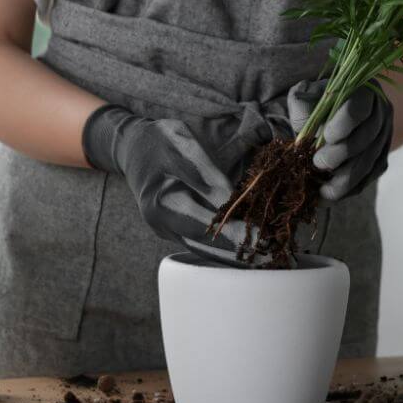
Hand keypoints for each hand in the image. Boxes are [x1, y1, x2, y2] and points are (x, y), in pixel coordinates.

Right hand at [82, 105, 251, 259]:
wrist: (132, 150)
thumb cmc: (161, 141)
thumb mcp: (182, 140)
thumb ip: (206, 169)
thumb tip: (231, 198)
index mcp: (162, 195)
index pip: (208, 214)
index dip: (238, 224)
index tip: (262, 234)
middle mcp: (160, 219)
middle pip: (205, 239)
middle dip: (239, 247)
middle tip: (270, 256)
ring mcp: (164, 230)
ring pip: (202, 249)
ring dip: (233, 257)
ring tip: (263, 262)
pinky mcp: (171, 234)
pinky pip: (198, 247)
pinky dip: (222, 252)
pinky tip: (246, 257)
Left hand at [287, 81, 393, 200]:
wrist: (326, 117)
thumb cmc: (315, 104)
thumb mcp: (304, 95)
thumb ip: (301, 104)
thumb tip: (305, 124)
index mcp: (364, 92)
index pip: (359, 108)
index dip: (344, 124)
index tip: (326, 136)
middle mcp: (380, 114)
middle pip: (366, 138)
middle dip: (340, 154)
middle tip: (317, 163)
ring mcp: (383, 139)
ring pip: (368, 163)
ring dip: (344, 179)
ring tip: (320, 188)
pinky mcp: (380, 160)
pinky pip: (368, 178)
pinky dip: (347, 190)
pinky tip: (327, 195)